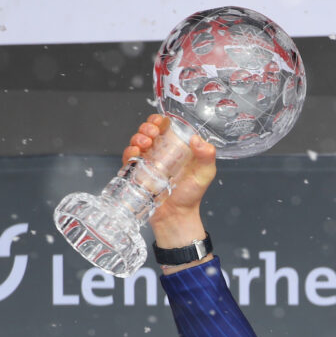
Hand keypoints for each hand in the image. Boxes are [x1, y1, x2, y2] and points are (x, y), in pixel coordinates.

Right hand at [122, 114, 216, 258]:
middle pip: (148, 131)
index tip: (160, 122)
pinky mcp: (137, 172)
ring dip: (138, 137)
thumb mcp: (205, 173)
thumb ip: (207, 156)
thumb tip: (198, 140)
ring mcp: (147, 162)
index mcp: (176, 148)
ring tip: (145, 144)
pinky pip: (128, 158)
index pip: (165, 127)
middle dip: (147, 127)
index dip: (160, 121)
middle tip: (152, 133)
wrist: (176, 215)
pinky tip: (135, 154)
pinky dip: (129, 152)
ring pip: (136, 141)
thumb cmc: (191, 195)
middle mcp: (160, 152)